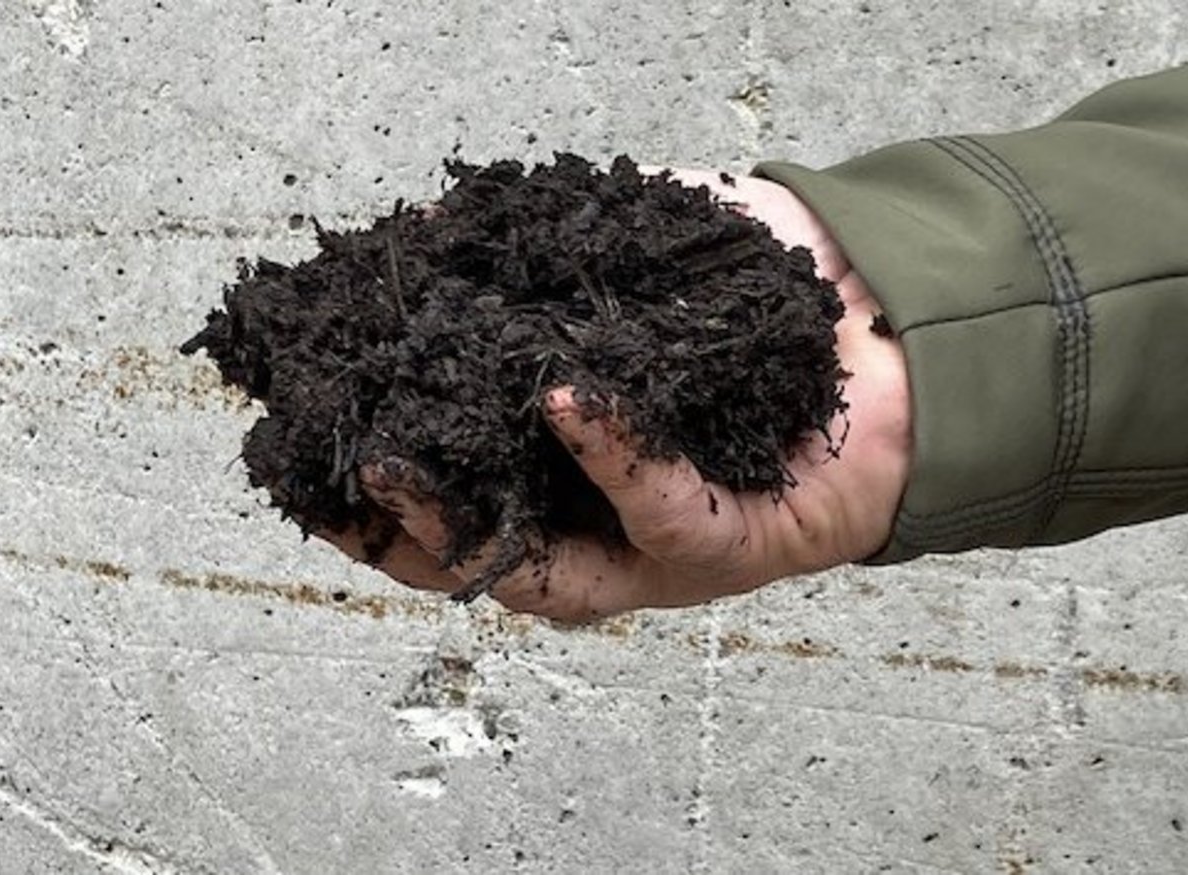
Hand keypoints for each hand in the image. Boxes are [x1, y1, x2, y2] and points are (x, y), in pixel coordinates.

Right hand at [322, 172, 911, 620]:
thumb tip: (440, 225)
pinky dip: (610, 456)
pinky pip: (664, 513)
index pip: (449, 502)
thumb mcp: (628, 262)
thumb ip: (540, 251)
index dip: (364, 495)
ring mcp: (665, 549)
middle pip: (476, 563)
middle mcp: (605, 529)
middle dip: (393, 533)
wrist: (892, 316)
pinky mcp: (736, 543)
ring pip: (550, 579)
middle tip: (332, 474)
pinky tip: (565, 399)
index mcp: (567, 479)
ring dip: (465, 527)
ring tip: (403, 462)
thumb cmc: (755, 303)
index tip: (295, 454)